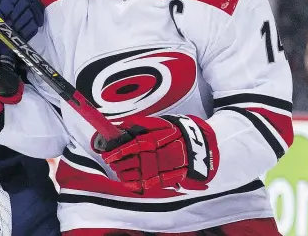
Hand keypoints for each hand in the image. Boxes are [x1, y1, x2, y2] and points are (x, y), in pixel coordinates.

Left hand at [93, 115, 219, 193]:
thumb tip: (121, 126)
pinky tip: (125, 181)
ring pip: (141, 174)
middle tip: (110, 162)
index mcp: (159, 138)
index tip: (106, 155)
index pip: (134, 146)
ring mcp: (167, 167)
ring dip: (125, 174)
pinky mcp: (171, 178)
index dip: (119, 152)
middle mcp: (163, 154)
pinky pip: (151, 184)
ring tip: (117, 170)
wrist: (200, 144)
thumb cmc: (174, 131)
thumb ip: (141, 124)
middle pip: (135, 162)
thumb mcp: (159, 123)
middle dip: (119, 164)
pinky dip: (136, 184)